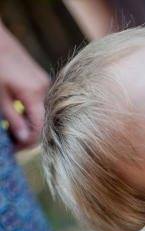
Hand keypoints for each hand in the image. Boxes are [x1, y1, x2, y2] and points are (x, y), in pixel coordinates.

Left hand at [0, 23, 48, 148]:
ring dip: (28, 124)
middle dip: (28, 135)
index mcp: (36, 94)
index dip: (27, 143)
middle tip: (11, 143)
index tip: (13, 150)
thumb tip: (24, 139)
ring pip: (42, 112)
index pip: (39, 128)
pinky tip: (17, 114)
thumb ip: (13, 119)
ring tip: (11, 130)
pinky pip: (40, 102)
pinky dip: (30, 112)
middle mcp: (46, 90)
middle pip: (43, 122)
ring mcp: (45, 83)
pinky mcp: (40, 79)